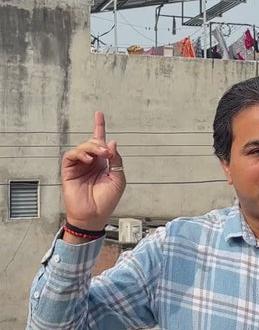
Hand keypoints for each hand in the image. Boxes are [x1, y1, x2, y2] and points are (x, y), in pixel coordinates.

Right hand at [61, 111, 125, 230]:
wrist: (94, 215)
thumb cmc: (106, 200)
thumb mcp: (118, 178)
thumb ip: (116, 160)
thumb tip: (111, 143)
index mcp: (103, 163)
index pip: (100, 143)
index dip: (99, 127)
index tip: (99, 114)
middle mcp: (91, 162)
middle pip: (92, 142)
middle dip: (99, 142)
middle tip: (106, 152)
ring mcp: (79, 166)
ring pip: (82, 147)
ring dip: (91, 147)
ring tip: (99, 155)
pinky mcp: (69, 170)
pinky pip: (71, 155)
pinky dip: (80, 153)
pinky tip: (88, 159)